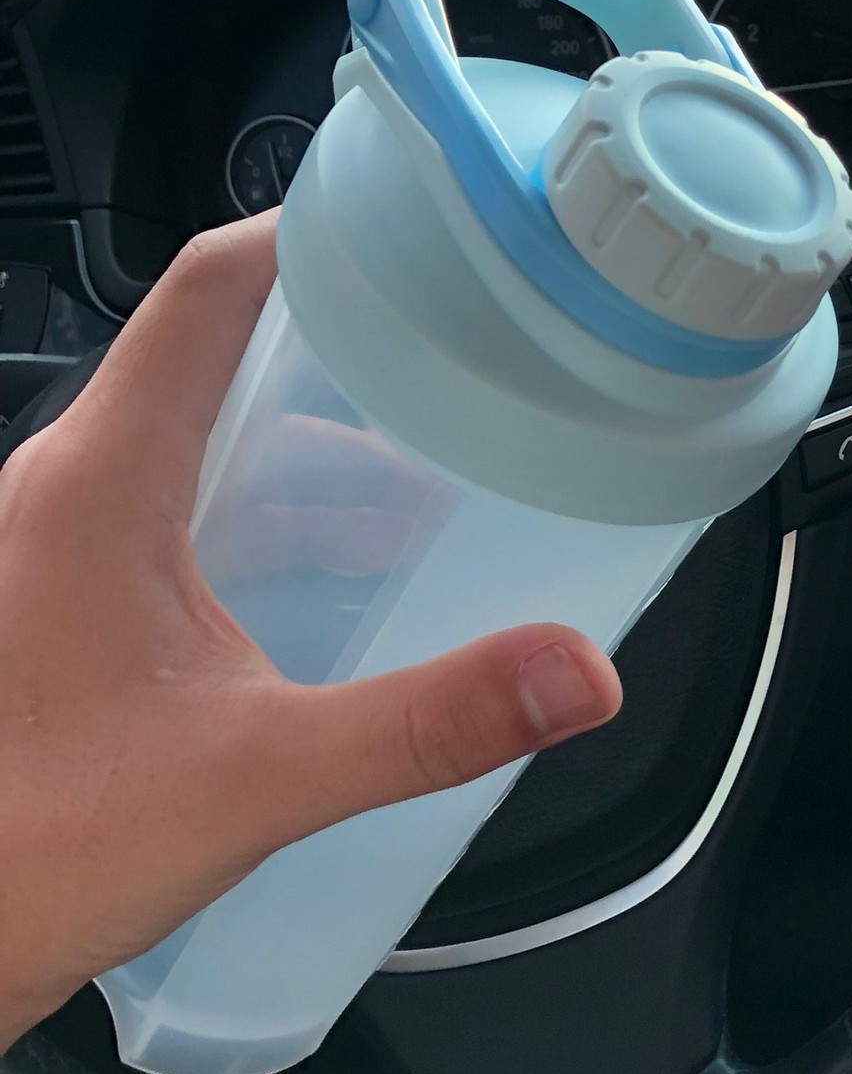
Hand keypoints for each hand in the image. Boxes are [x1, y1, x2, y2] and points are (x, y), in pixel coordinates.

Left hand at [0, 217, 621, 1047]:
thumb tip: (575, 675)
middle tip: (464, 358)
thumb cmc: (23, 852)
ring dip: (318, 448)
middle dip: (353, 352)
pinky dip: (274, 514)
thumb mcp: (254, 779)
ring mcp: (60, 545)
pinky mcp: (68, 602)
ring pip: (206, 440)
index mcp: (98, 482)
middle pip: (223, 353)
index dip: (312, 232)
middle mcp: (68, 490)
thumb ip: (427, 721)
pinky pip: (184, 509)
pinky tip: (345, 581)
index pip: (210, 288)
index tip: (410, 221)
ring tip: (431, 480)